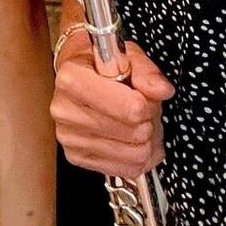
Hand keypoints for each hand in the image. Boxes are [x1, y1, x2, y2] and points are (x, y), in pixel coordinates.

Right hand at [52, 36, 173, 179]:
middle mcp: (64, 110)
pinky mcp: (76, 156)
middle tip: (140, 109)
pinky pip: (127, 169)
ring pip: (135, 155)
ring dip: (146, 142)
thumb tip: (161, 89)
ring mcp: (68, 136)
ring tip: (136, 124)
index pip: (130, 109)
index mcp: (72, 79)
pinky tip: (129, 140)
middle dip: (149, 122)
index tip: (140, 95)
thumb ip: (147, 71)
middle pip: (136, 134)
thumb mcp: (127, 55)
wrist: (77, 75)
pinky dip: (137, 158)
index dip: (146, 104)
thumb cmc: (100, 65)